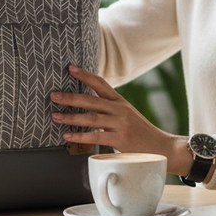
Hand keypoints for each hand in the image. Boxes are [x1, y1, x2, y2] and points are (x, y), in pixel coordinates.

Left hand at [50, 65, 191, 175]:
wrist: (162, 147)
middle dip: (70, 97)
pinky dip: (80, 136)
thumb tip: (87, 105)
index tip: (70, 68)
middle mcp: (120, 109)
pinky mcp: (120, 138)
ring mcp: (120, 123)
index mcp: (120, 102)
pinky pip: (96, 136)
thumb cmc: (141, 133)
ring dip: (71, 117)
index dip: (85, 75)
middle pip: (91, 100)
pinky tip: (67, 135)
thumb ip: (110, 110)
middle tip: (53, 95)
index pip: (101, 83)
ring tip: (55, 116)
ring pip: (91, 117)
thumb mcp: (127, 115)